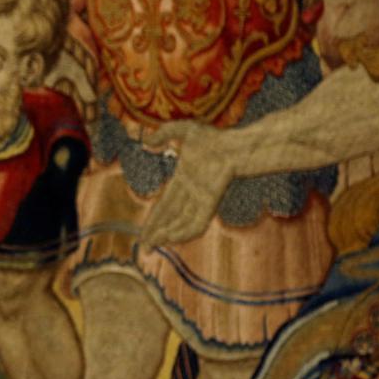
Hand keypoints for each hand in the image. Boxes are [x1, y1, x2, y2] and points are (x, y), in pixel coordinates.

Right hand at [140, 120, 232, 246]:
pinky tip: (170, 238)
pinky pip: (196, 223)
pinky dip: (184, 232)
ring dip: (166, 235)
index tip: (143, 232)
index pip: (164, 205)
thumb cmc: (214, 137)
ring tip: (152, 244)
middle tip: (143, 249)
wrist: (236, 145)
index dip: (153, 219)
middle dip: (156, 233)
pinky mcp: (210, 204)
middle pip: (169, 218)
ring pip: (181, 224)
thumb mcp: (184, 129)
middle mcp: (191, 194)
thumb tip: (146, 143)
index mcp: (183, 181)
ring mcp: (201, 200)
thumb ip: (164, 133)